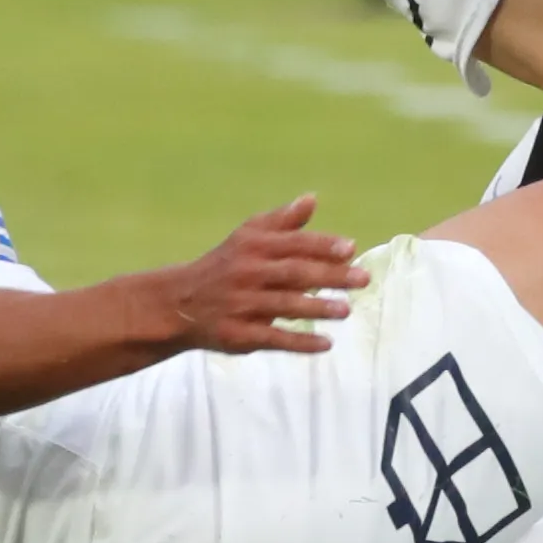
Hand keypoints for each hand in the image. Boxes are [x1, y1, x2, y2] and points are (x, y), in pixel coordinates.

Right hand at [161, 194, 368, 356]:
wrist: (179, 302)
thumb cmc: (225, 264)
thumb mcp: (248, 237)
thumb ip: (282, 221)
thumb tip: (312, 199)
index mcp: (254, 246)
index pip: (294, 243)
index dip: (323, 245)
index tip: (351, 248)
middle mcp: (247, 272)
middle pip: (294, 273)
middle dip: (331, 276)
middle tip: (363, 280)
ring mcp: (241, 304)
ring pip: (285, 305)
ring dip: (317, 308)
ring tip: (346, 310)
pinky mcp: (238, 334)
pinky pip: (272, 338)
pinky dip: (300, 341)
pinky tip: (326, 343)